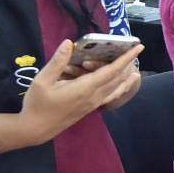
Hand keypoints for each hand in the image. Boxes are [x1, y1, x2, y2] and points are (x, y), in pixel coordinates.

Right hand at [21, 40, 144, 142]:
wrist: (35, 129)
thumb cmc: (37, 104)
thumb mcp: (42, 81)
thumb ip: (57, 62)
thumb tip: (69, 43)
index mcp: (84, 89)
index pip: (111, 71)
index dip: (125, 58)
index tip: (138, 47)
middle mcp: (93, 97)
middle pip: (117, 79)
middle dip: (128, 64)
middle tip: (136, 50)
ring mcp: (93, 104)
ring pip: (115, 88)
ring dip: (125, 76)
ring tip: (134, 67)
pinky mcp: (90, 108)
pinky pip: (110, 96)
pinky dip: (120, 88)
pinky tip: (122, 85)